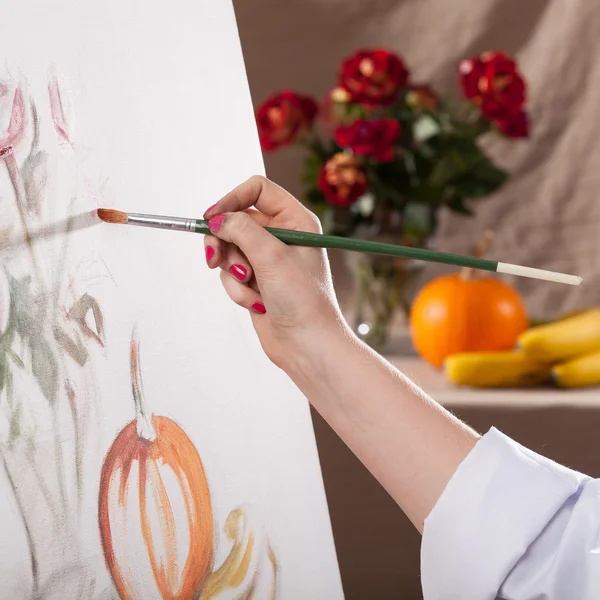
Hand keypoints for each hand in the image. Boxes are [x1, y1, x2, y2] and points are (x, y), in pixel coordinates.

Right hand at [203, 176, 348, 375]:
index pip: (257, 190)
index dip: (232, 199)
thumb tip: (216, 219)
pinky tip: (256, 303)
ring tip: (250, 287)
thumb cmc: (302, 299)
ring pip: (230, 250)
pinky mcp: (256, 282)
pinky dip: (238, 290)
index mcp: (296, 221)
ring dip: (234, 271)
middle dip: (225, 242)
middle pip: (236, 220)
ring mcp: (268, 260)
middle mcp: (282, 236)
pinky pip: (231, 275)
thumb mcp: (271, 256)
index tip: (211, 218)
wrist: (307, 345)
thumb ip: (241, 229)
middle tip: (215, 258)